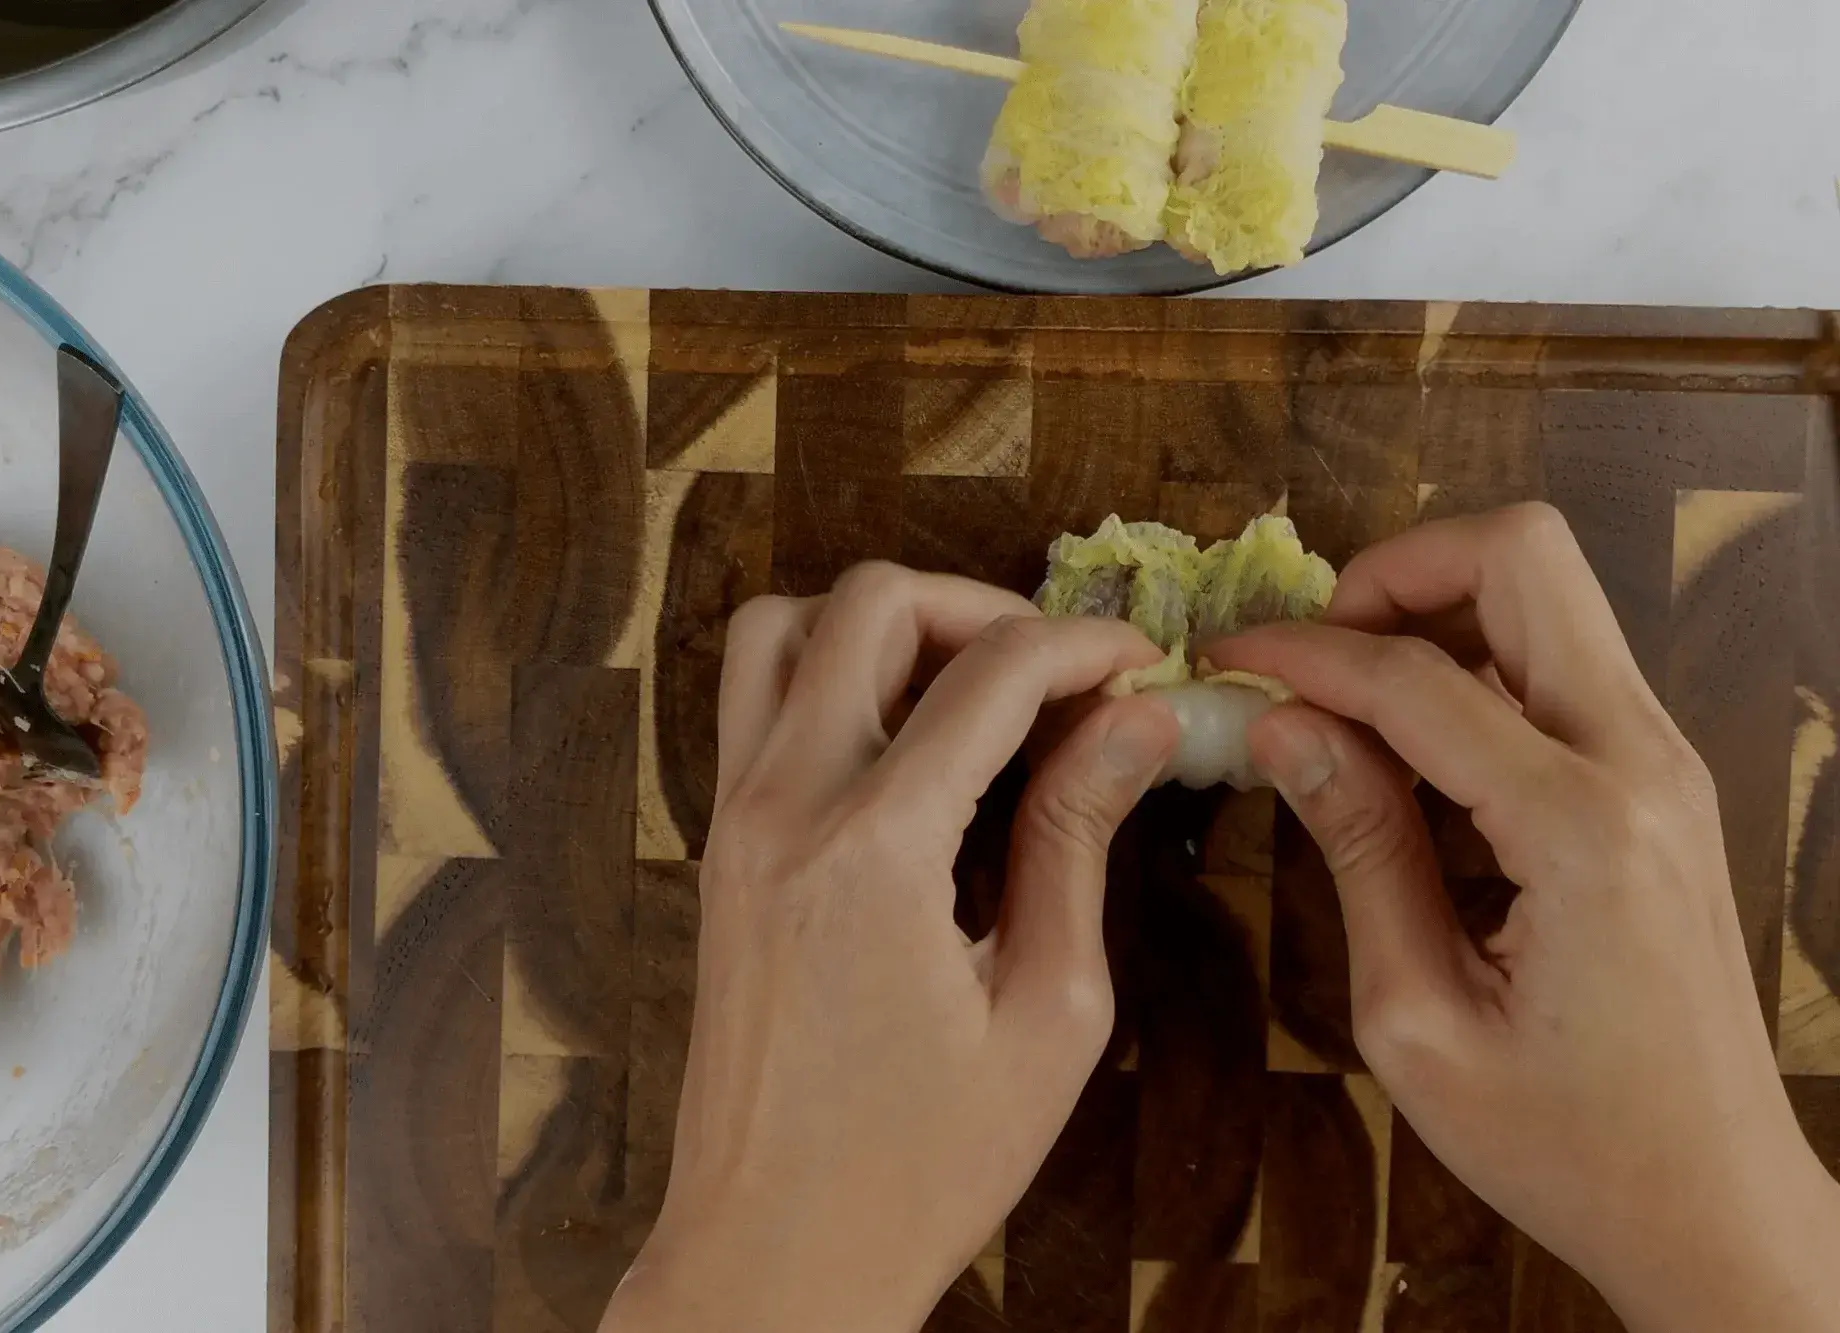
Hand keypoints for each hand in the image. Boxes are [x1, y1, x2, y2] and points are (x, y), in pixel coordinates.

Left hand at [601, 565, 1181, 1332]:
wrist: (771, 1252)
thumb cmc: (918, 1166)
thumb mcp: (1045, 1011)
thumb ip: (1077, 840)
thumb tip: (1134, 723)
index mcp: (873, 850)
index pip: (994, 670)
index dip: (1088, 645)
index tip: (1143, 666)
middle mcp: (783, 808)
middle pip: (869, 601)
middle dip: (983, 607)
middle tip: (1059, 672)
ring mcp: (734, 822)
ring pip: (782, 628)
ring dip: (885, 626)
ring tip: (973, 691)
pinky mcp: (719, 849)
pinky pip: (756, 702)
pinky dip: (831, 677)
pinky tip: (910, 747)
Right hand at [1210, 504, 1839, 1332]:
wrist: (1717, 1207)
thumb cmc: (1567, 1145)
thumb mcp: (1418, 1019)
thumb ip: (1358, 849)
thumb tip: (1283, 725)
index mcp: (1582, 829)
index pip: (1416, 678)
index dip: (1300, 652)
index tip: (1221, 657)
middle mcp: (1644, 764)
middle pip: (1525, 556)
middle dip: (1394, 574)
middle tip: (1310, 655)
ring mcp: (1667, 766)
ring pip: (1548, 597)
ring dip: (1435, 615)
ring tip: (1343, 705)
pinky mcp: (1662, 786)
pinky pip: (1561, 667)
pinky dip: (1474, 669)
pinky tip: (1407, 756)